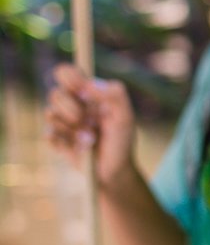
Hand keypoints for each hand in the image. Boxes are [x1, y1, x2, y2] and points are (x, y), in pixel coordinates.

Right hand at [45, 66, 137, 187]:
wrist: (115, 172)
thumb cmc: (122, 141)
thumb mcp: (125, 117)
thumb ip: (114, 95)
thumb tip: (89, 83)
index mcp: (88, 93)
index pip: (68, 73)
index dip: (69, 76)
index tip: (79, 87)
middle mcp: (73, 104)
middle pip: (55, 93)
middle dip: (71, 108)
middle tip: (86, 121)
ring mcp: (63, 123)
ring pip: (50, 113)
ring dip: (70, 128)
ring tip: (90, 139)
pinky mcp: (56, 140)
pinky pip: (48, 134)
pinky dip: (62, 141)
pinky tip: (79, 148)